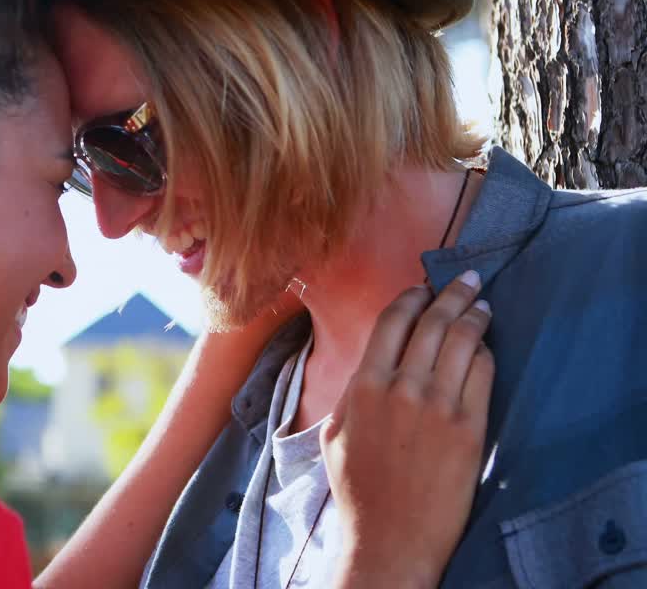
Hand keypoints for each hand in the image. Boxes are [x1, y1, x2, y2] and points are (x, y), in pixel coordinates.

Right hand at [324, 272, 494, 588]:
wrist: (390, 538)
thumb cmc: (357, 489)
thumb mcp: (334, 432)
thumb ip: (352, 392)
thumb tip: (372, 362)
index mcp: (363, 386)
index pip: (393, 321)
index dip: (412, 297)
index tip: (423, 286)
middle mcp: (402, 388)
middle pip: (433, 322)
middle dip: (452, 293)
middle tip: (467, 279)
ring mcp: (438, 407)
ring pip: (462, 341)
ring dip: (474, 316)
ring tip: (482, 306)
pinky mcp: (469, 428)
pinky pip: (482, 374)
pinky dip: (484, 353)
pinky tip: (484, 347)